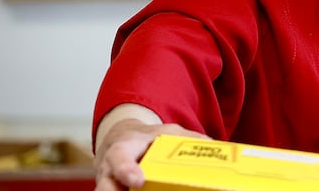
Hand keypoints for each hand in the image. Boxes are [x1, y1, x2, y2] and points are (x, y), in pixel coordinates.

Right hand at [94, 118, 208, 190]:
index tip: (138, 181)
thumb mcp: (164, 132)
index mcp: (121, 151)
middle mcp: (109, 172)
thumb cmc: (145, 139)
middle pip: (105, 187)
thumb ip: (186, 138)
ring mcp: (108, 187)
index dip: (126, 171)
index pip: (119, 160)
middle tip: (137, 189)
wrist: (121, 141)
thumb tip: (212, 145)